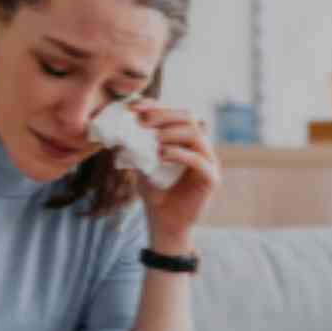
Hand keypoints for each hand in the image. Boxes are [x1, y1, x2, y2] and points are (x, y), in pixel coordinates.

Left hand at [127, 98, 221, 243]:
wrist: (164, 224)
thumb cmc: (155, 193)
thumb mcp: (142, 164)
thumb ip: (138, 145)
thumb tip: (121, 123)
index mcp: (185, 140)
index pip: (175, 114)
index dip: (156, 106)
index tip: (134, 107)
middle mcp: (200, 147)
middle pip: (188, 117)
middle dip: (164, 115)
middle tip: (142, 120)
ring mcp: (208, 162)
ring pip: (195, 134)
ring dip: (172, 132)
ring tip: (153, 139)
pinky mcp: (211, 179)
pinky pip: (198, 160)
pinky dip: (179, 154)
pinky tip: (161, 155)